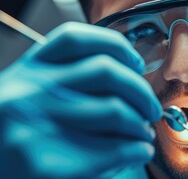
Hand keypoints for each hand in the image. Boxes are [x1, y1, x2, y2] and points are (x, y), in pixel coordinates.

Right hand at [0, 22, 161, 177]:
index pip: (77, 38)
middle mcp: (27, 91)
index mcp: (27, 70)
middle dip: (141, 91)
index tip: (137, 63)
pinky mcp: (43, 166)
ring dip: (141, 123)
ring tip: (144, 133)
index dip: (117, 46)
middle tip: (152, 109)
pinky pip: (111, 150)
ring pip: (114, 110)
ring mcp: (32, 128)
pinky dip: (136, 149)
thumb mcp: (32, 93)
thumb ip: (68, 80)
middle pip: (106, 71)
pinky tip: (139, 151)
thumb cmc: (19, 132)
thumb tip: (130, 78)